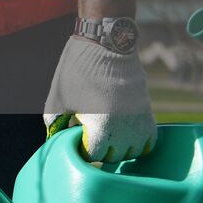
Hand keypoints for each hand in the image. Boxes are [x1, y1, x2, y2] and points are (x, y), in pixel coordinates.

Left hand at [44, 35, 155, 162]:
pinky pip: (149, 142)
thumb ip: (54, 121)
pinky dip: (138, 143)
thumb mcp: (59, 96)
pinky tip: (124, 134)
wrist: (107, 46)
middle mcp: (124, 130)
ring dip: (119, 149)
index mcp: (101, 128)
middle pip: (114, 156)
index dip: (82, 149)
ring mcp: (139, 123)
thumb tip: (53, 138)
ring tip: (106, 135)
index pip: (93, 156)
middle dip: (100, 150)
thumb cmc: (78, 70)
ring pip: (133, 152)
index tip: (76, 138)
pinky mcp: (148, 113)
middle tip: (89, 135)